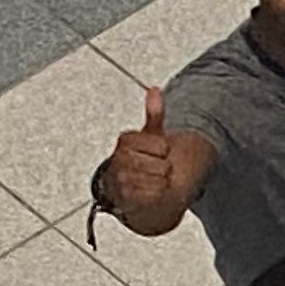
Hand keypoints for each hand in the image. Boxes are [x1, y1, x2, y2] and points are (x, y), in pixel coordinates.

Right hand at [103, 84, 173, 213]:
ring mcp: (120, 177)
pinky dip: (157, 193)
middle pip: (163, 164)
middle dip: (164, 168)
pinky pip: (155, 193)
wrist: (129, 191)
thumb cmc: (141, 160)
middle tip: (153, 168)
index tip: (156, 153)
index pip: (162, 146)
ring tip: (150, 179)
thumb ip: (154, 114)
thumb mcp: (150, 136)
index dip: (165, 151)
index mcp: (126, 140)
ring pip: (160, 179)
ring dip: (161, 182)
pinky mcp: (124, 195)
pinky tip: (148, 191)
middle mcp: (119, 157)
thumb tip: (155, 90)